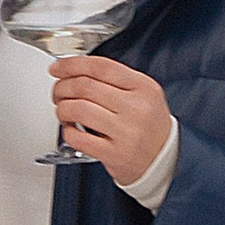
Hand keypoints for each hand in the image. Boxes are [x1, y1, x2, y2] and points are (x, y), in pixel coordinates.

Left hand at [49, 53, 173, 187]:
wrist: (166, 160)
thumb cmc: (150, 126)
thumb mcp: (144, 94)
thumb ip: (115, 80)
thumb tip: (76, 71)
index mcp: (143, 87)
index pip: (101, 67)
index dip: (72, 64)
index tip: (58, 68)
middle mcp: (136, 108)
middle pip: (85, 86)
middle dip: (62, 87)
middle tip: (58, 92)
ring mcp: (126, 132)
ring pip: (78, 109)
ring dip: (62, 108)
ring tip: (63, 110)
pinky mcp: (115, 154)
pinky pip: (78, 138)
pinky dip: (67, 131)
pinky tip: (71, 129)